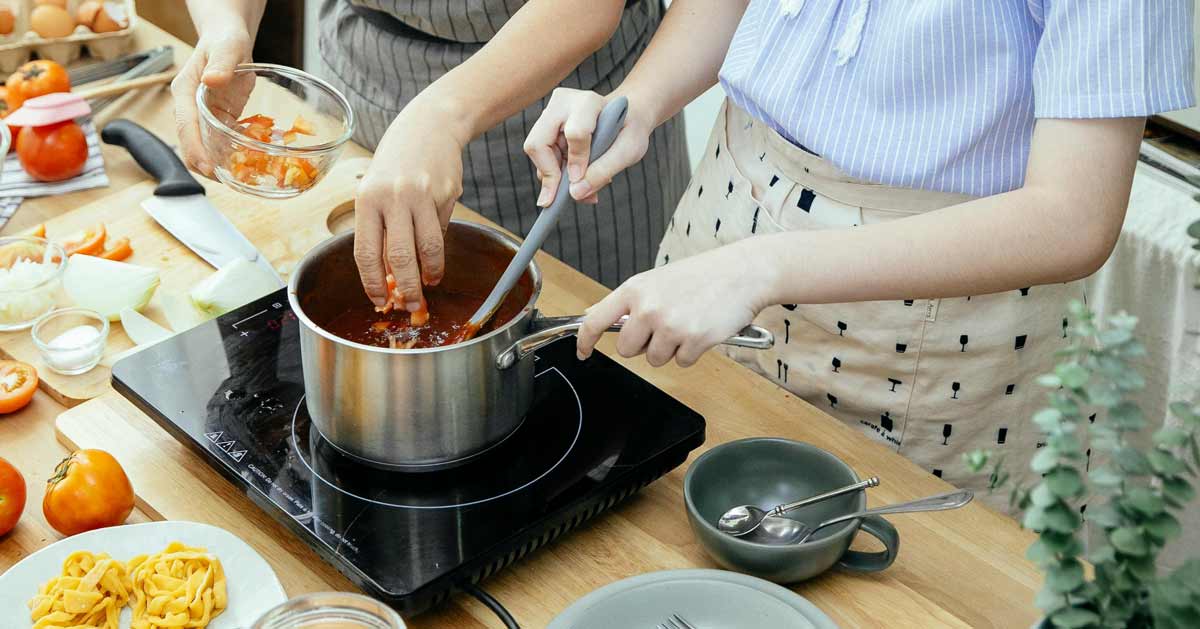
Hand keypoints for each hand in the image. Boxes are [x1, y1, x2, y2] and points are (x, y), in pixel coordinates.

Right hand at [171, 26, 252, 176]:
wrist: (228, 40)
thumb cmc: (225, 40)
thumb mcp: (226, 47)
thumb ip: (221, 63)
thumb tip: (213, 79)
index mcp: (185, 92)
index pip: (185, 126)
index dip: (195, 149)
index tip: (208, 168)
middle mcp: (190, 109)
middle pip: (190, 144)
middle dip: (205, 166)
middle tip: (229, 182)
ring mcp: (203, 117)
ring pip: (205, 149)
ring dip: (219, 165)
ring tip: (240, 180)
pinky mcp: (218, 121)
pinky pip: (221, 144)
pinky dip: (232, 156)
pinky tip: (248, 165)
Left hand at [354, 104, 464, 308]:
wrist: (430, 125)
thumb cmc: (396, 160)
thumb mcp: (375, 189)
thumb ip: (379, 227)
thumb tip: (388, 273)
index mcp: (367, 198)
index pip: (366, 252)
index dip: (373, 282)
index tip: (379, 300)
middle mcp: (393, 197)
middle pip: (400, 257)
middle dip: (407, 288)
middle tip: (411, 305)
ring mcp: (422, 195)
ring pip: (428, 248)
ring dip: (430, 272)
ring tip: (429, 282)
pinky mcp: (446, 194)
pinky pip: (442, 229)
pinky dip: (438, 247)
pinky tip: (435, 252)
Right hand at [524, 88, 653, 206]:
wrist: (627, 116)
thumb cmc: (630, 130)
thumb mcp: (628, 151)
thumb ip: (603, 170)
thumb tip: (574, 194)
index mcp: (588, 102)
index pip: (575, 134)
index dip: (577, 161)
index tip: (580, 182)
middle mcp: (562, 104)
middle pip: (538, 144)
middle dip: (550, 174)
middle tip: (560, 198)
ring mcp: (550, 114)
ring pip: (536, 153)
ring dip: (555, 177)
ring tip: (582, 187)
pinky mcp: (545, 127)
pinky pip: (541, 157)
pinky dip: (556, 174)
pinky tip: (577, 178)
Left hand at [577, 242, 774, 366]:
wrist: (743, 272)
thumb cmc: (703, 275)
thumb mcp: (657, 280)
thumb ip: (628, 301)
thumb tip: (594, 314)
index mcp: (636, 289)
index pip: (595, 320)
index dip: (584, 340)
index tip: (583, 351)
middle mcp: (649, 307)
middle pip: (626, 349)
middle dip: (642, 345)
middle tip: (663, 327)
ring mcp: (671, 325)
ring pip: (654, 359)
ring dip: (670, 349)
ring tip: (687, 323)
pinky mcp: (693, 340)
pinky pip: (681, 362)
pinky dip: (692, 352)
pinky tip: (701, 329)